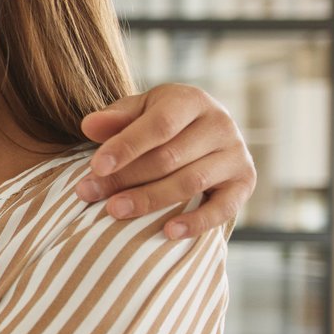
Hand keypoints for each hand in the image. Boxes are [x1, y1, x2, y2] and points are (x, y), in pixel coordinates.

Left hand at [78, 84, 256, 239]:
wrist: (204, 134)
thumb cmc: (162, 122)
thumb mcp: (139, 112)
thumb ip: (115, 118)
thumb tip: (89, 126)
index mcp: (192, 100)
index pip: (159, 124)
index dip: (126, 146)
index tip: (96, 167)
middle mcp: (220, 124)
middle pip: (169, 157)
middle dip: (126, 177)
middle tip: (89, 193)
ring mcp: (236, 154)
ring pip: (190, 182)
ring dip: (150, 199)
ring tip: (114, 210)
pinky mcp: (245, 183)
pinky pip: (223, 208)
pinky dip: (196, 222)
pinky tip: (168, 232)